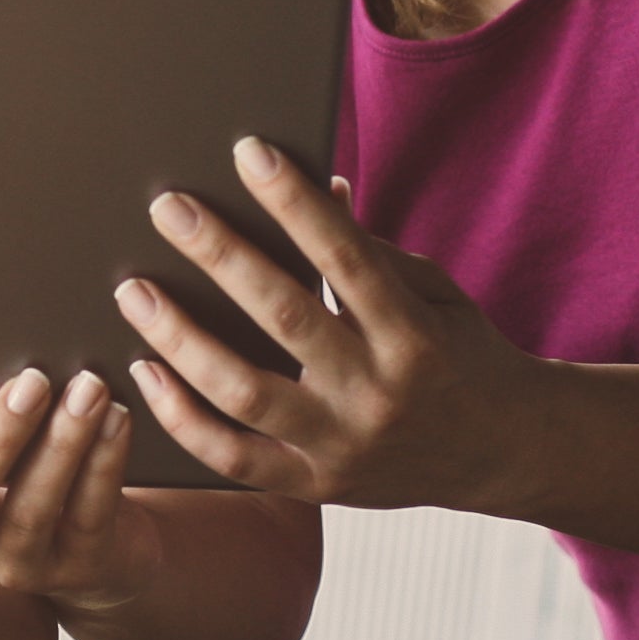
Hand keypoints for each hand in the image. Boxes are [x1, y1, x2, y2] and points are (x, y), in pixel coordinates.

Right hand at [0, 364, 170, 614]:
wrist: (113, 553)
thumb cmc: (43, 475)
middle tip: (30, 380)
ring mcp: (25, 562)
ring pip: (37, 505)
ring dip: (63, 443)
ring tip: (88, 386)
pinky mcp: (85, 566)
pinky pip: (93, 512)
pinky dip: (105, 462)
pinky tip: (119, 419)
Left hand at [113, 141, 538, 511]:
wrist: (503, 453)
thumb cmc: (457, 354)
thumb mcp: (433, 294)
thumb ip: (370, 252)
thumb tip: (313, 185)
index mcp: (414, 335)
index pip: (345, 257)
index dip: (295, 203)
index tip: (247, 152)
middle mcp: (378, 393)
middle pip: (284, 318)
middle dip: (220, 256)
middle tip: (168, 208)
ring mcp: (344, 446)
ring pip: (244, 393)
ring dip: (180, 339)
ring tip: (135, 291)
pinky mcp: (316, 486)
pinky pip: (232, 459)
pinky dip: (181, 417)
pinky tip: (145, 372)